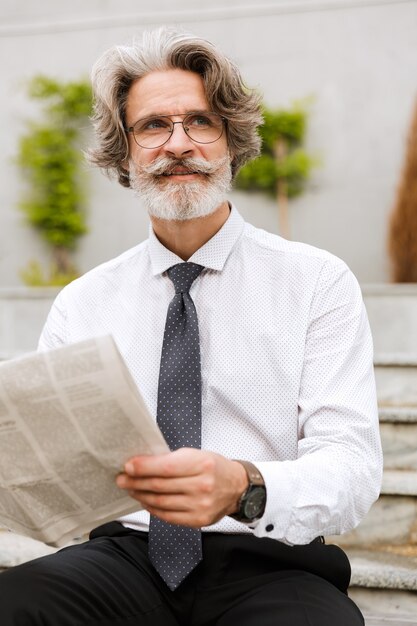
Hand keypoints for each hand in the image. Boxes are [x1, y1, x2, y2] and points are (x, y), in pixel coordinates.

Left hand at [116, 448, 247, 527]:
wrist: (237, 488)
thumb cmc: (214, 467)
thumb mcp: (197, 455)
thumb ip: (172, 460)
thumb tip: (141, 464)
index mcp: (202, 464)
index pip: (165, 467)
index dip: (143, 467)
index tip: (127, 466)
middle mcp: (202, 486)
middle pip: (160, 486)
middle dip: (136, 482)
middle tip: (122, 479)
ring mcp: (200, 506)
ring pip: (161, 502)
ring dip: (141, 495)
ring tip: (131, 489)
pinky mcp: (198, 520)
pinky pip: (168, 516)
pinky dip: (153, 508)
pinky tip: (145, 501)